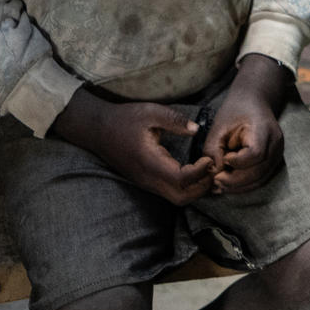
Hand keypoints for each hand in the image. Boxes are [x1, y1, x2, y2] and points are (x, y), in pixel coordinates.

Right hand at [56, 90, 212, 206]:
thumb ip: (175, 120)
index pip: (180, 179)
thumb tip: (196, 129)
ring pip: (176, 198)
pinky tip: (195, 170)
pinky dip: (187, 186)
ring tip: (206, 168)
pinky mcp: (146, 181)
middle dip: (201, 187)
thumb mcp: (151, 112)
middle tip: (212, 167)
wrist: (97, 129)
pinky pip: (169, 191)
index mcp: (149, 162)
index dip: (200, 172)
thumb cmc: (124, 119)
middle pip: (181, 198)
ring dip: (195, 188)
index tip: (209, 157)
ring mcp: (146, 182)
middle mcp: (148, 178)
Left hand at [205, 54, 292, 194]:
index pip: (256, 153)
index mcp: (264, 129)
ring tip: (219, 185)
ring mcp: (278, 153)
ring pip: (260, 179)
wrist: (254, 102)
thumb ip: (213, 150)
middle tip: (215, 181)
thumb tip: (213, 175)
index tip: (224, 159)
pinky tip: (229, 184)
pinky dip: (245, 185)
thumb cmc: (235, 112)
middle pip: (258, 171)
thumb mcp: (219, 127)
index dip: (238, 162)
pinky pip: (260, 178)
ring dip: (239, 187)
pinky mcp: (274, 161)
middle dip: (235, 181)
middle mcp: (276, 143)